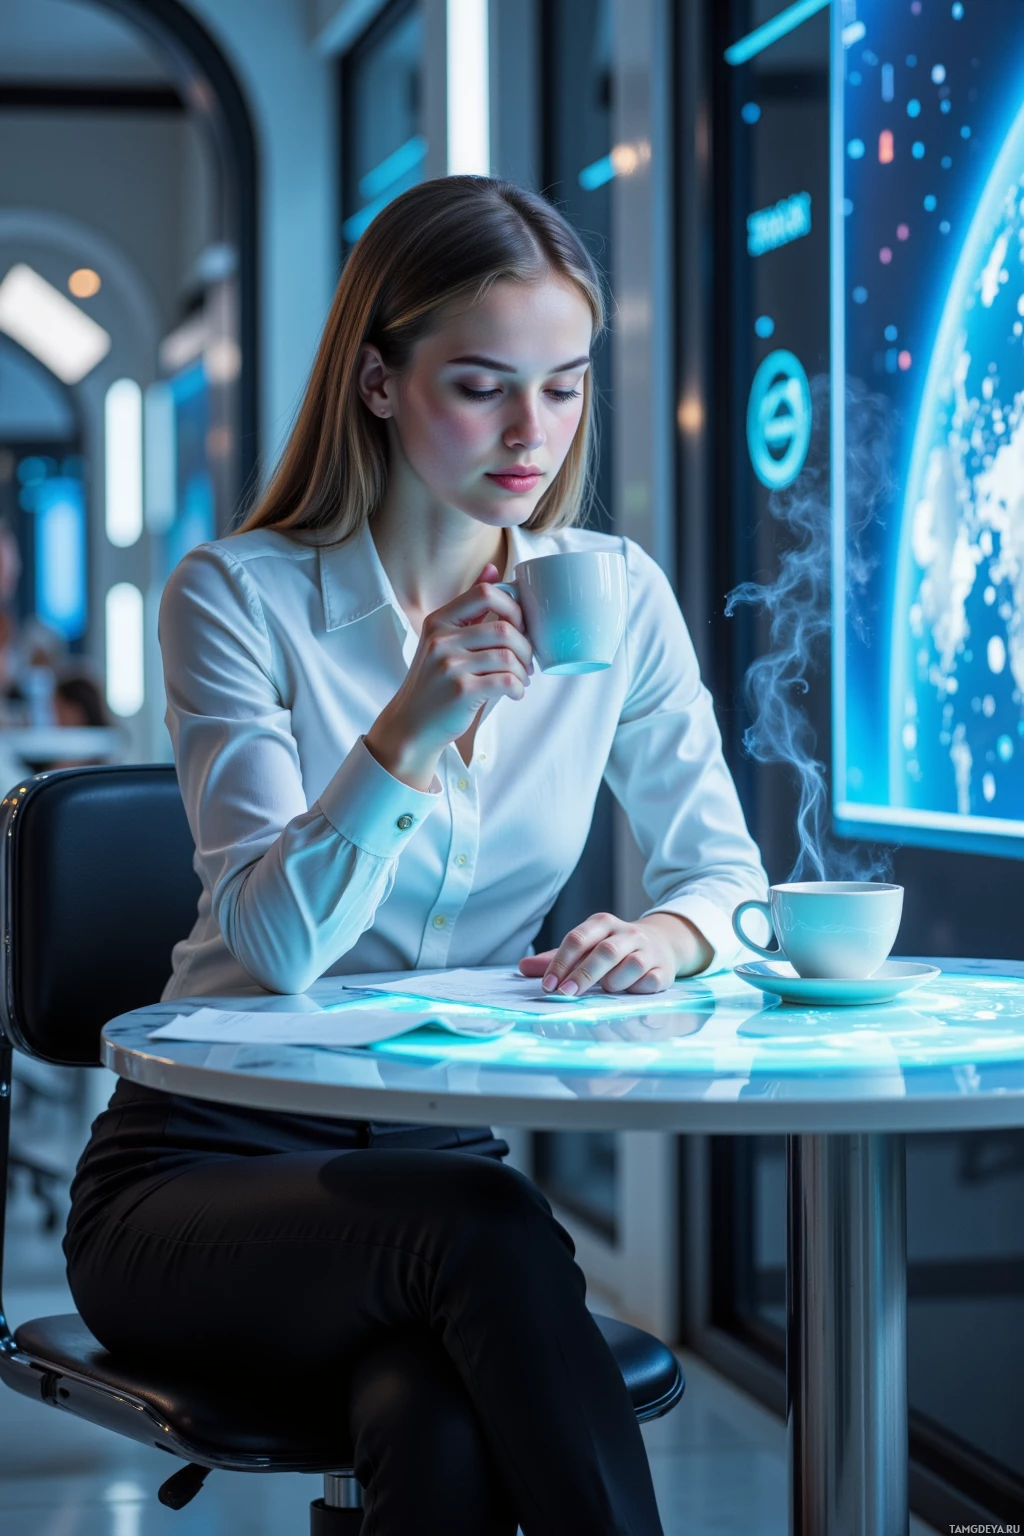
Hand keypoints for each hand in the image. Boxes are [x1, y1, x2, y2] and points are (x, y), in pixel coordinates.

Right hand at [366, 562, 533, 789]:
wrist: (411, 726)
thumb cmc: (433, 683)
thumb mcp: (442, 640)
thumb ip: (469, 608)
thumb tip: (493, 569)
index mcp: (438, 622)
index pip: (484, 594)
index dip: (513, 606)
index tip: (520, 626)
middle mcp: (441, 640)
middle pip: (505, 627)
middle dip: (526, 646)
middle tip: (527, 661)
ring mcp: (450, 665)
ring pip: (508, 656)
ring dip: (524, 670)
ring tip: (521, 679)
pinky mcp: (461, 691)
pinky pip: (506, 681)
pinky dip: (518, 687)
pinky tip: (514, 692)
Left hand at [519, 911, 712, 997]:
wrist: (660, 943)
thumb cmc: (612, 949)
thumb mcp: (585, 947)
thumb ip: (555, 959)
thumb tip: (522, 968)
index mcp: (602, 923)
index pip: (577, 938)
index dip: (560, 963)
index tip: (548, 986)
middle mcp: (627, 933)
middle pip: (605, 952)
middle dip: (583, 975)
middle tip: (565, 995)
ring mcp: (648, 951)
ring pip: (631, 965)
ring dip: (614, 982)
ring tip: (607, 989)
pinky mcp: (663, 970)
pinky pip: (651, 981)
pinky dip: (638, 989)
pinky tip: (630, 992)